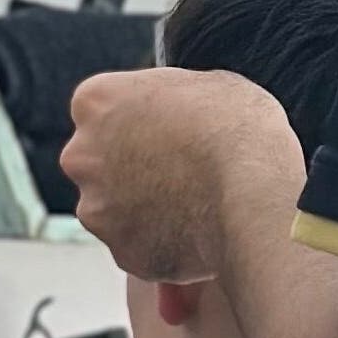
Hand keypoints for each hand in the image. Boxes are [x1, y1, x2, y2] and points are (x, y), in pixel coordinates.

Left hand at [61, 67, 307, 282]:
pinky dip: (161, 242)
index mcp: (96, 102)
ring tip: (194, 203)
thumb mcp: (202, 84)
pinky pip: (138, 246)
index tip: (161, 129)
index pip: (100, 109)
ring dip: (142, 207)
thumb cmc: (237, 127)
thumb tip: (173, 114)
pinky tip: (197, 230)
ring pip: (114, 208)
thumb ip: (167, 100)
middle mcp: (83, 156)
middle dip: (129, 167)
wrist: (255, 191)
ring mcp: (97, 209)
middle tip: (177, 169)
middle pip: (98, 161)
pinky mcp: (122, 252)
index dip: (136, 120)